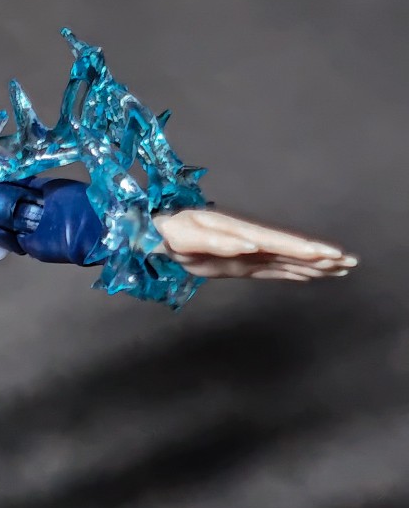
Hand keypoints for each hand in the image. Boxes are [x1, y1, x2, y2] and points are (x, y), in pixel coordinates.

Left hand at [152, 206, 356, 280]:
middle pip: (291, 251)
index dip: (304, 249)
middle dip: (320, 257)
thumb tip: (250, 245)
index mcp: (241, 233)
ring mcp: (247, 254)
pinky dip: (294, 272)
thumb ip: (217, 242)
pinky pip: (274, 269)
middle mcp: (249, 243)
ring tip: (340, 268)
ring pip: (287, 261)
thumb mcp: (186, 237)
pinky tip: (308, 275)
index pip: (279, 243)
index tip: (328, 254)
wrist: (158, 234)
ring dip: (312, 265)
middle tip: (349, 262)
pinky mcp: (242, 265)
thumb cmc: (170, 232)